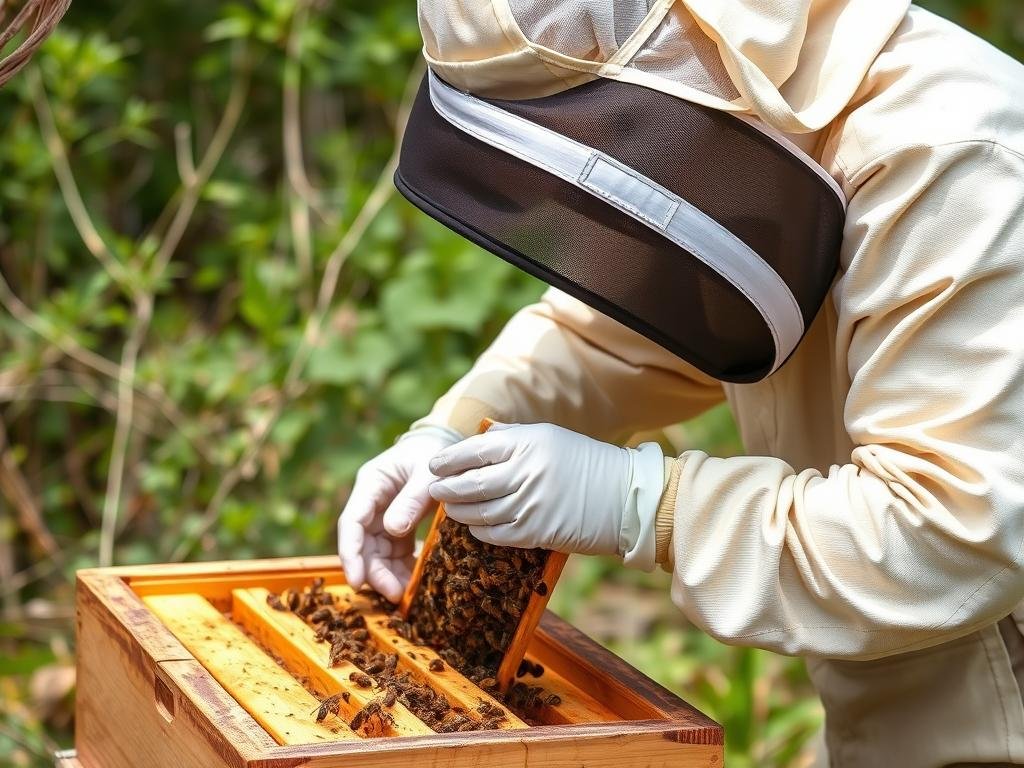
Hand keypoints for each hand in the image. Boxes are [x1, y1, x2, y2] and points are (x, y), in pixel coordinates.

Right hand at [337, 425, 460, 600]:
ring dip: (387, 574)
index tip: (356, 581)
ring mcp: (383, 515)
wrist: (444, 443)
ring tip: (404, 593)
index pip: (352, 523)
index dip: (351, 553)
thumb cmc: (434, 452)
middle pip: (363, 543)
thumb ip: (412, 499)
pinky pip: (395, 551)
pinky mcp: (398, 524)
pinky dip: (401, 567)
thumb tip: (393, 529)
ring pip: (377, 552)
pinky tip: (412, 580)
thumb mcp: (427, 473)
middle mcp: (371, 502)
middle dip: (374, 571)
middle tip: (394, 593)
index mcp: (370, 483)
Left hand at [428, 423, 663, 567]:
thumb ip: (512, 437)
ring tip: (449, 508)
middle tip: (433, 489)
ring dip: (458, 511)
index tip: (433, 465)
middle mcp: (526, 471)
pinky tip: (472, 526)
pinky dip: (479, 530)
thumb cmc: (587, 463)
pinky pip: (495, 533)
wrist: (625, 497)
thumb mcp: (550, 437)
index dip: (449, 459)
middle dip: (446, 487)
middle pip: (472, 482)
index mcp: (528, 443)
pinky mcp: (536, 532)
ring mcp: (530, 504)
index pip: (475, 450)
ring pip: (480, 511)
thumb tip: (479, 438)